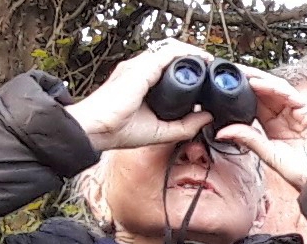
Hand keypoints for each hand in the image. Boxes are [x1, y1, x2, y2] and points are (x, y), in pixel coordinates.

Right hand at [65, 42, 213, 153]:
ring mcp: (138, 66)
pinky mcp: (140, 68)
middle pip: (170, 55)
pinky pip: (167, 53)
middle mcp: (139, 70)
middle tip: (210, 68)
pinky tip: (200, 59)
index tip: (205, 76)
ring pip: (170, 50)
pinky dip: (186, 53)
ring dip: (192, 53)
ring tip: (208, 61)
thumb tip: (208, 117)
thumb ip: (185, 125)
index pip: (166, 67)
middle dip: (192, 59)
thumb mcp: (161, 132)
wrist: (96, 129)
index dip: (187, 68)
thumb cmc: (118, 130)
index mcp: (141, 82)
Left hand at [217, 72, 306, 190]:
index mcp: (273, 126)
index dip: (240, 93)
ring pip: (276, 88)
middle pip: (265, 91)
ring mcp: (298, 111)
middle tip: (230, 71)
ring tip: (243, 74)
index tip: (223, 85)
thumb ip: (249, 139)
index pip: (255, 103)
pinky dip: (274, 88)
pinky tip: (259, 84)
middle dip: (249, 80)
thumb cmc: (302, 172)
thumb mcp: (269, 155)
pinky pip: (290, 94)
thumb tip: (222, 132)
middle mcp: (286, 115)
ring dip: (259, 80)